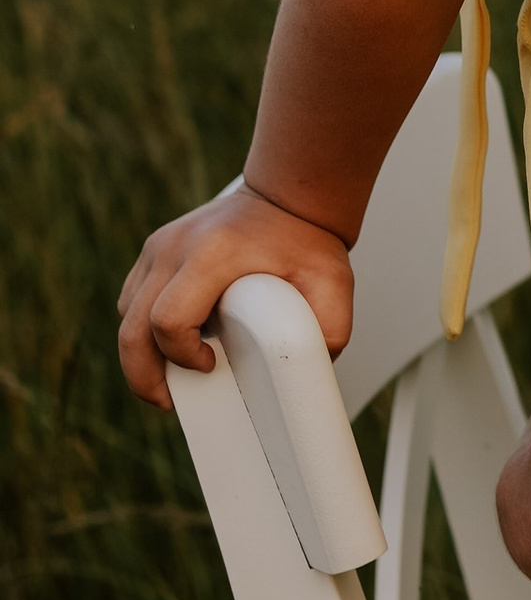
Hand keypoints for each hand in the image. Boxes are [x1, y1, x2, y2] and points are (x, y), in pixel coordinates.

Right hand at [118, 181, 355, 408]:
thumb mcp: (333, 285)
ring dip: (141, 352)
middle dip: (143, 375)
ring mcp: (159, 246)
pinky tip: (171, 342)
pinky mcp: (155, 249)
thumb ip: (327, 333)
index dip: (181, 356)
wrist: (287, 198)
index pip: (169, 320)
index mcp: (212, 256)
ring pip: (128, 314)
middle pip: (133, 326)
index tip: (211, 365)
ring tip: (171, 375)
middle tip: (168, 401)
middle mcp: (175, 248)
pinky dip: (143, 327)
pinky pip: (133, 298)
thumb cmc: (308, 243)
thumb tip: (304, 378)